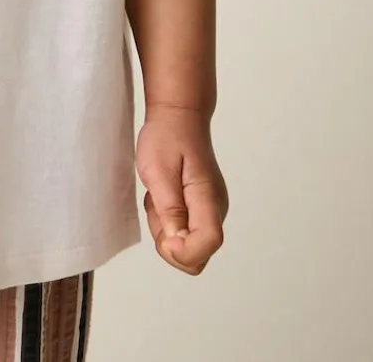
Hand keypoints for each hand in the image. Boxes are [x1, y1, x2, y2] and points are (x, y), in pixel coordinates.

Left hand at [135, 103, 227, 274]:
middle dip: (169, 243)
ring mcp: (210, 209)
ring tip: (158, 195)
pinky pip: (184, 232)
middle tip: (156, 207)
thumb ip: (169, 210)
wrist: (178, 116)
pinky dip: (167, 221)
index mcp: (208, 197)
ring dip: (165, 229)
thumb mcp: (159, 171)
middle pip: (198, 256)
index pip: (207, 244)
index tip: (163, 235)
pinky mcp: (202, 208)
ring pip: (188, 246)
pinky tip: (163, 196)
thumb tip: (177, 245)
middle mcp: (216, 208)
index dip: (183, 251)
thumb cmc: (167, 137)